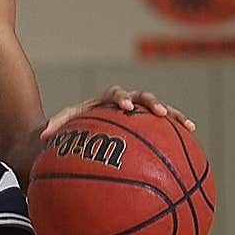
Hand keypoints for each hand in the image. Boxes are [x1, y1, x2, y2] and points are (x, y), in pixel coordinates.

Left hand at [41, 84, 195, 139]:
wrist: (81, 129)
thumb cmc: (72, 128)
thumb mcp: (63, 126)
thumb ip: (55, 126)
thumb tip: (42, 136)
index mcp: (105, 101)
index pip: (114, 94)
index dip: (120, 98)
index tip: (124, 107)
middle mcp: (124, 102)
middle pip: (141, 97)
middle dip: (152, 104)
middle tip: (161, 114)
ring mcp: (138, 113)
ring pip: (159, 111)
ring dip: (174, 116)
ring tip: (189, 126)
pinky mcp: (147, 125)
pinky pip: (165, 128)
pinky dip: (177, 132)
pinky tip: (192, 139)